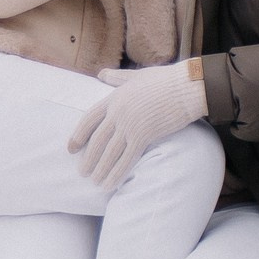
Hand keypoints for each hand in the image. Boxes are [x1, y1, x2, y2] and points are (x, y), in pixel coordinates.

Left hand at [69, 61, 209, 189]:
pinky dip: (116, 173)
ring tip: (93, 182)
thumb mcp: (136, 75)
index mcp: (114, 98)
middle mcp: (118, 113)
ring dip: (100, 169)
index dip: (79, 135)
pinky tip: (108, 185)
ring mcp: (130, 125)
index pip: (89, 119)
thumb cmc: (166, 79)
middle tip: (81, 172)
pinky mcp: (144, 135)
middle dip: (88, 158)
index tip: (71, 148)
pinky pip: (126, 159)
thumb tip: (101, 74)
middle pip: (97, 140)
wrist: (187, 86)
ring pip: (109, 152)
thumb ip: (117, 77)